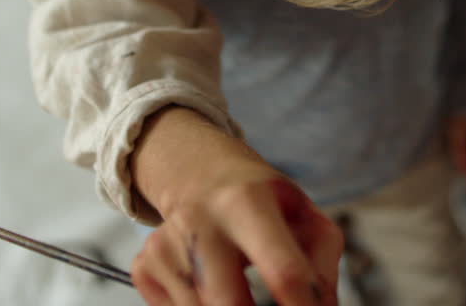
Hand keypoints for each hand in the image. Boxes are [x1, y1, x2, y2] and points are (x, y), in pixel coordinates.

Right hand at [130, 107, 342, 305]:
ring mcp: (166, 245)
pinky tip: (210, 285)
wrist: (199, 172)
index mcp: (249, 203)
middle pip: (230, 305)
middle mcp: (201, 222)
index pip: (284, 272)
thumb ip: (321, 268)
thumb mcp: (305, 217)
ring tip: (238, 289)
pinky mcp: (144, 266)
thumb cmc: (263, 201)